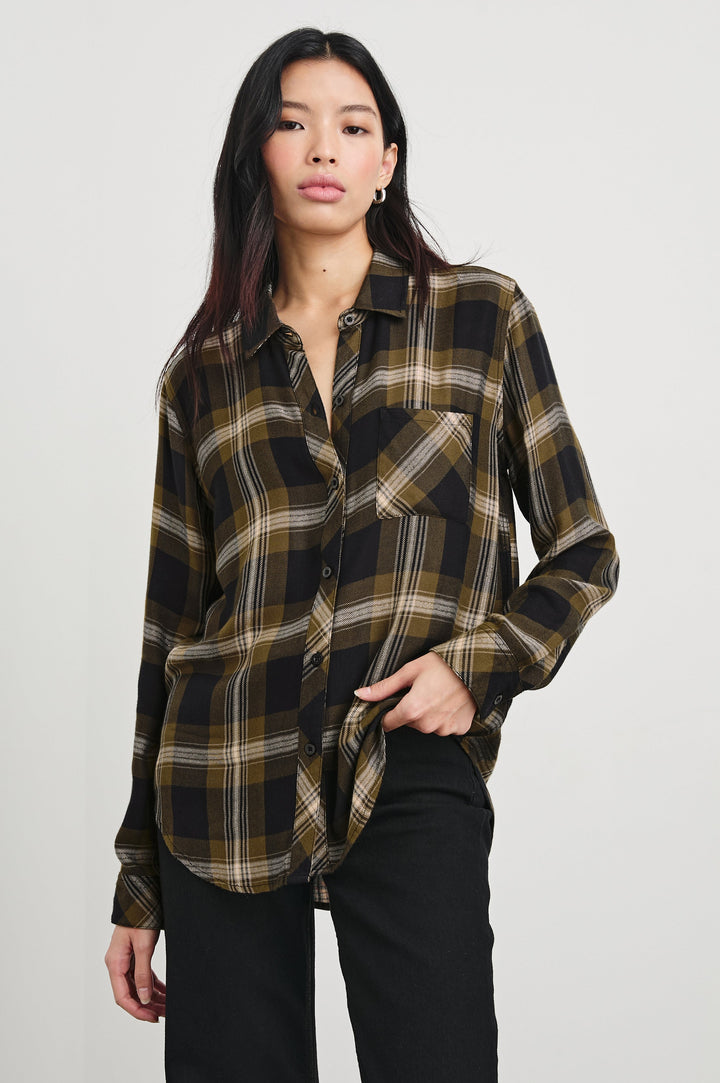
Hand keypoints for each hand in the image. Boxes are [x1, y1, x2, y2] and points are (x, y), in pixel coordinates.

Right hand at [105, 924, 165, 1021]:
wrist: (142, 896)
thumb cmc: (140, 918)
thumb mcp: (144, 946)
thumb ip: (143, 973)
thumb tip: (144, 998)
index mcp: (115, 963)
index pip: (122, 997)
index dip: (137, 1010)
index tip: (153, 1018)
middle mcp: (118, 964)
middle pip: (131, 994)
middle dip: (148, 1006)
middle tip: (165, 1014)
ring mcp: (126, 960)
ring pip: (138, 987)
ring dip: (152, 997)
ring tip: (168, 1007)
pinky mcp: (135, 956)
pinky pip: (143, 976)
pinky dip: (154, 985)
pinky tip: (165, 993)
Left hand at [354, 652, 478, 735]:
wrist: (478, 667)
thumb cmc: (443, 665)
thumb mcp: (410, 670)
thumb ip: (384, 687)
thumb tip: (359, 694)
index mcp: (412, 710)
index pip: (388, 723)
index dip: (388, 712)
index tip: (394, 701)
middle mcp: (428, 725)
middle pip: (409, 723)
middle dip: (411, 709)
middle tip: (422, 690)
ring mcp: (445, 729)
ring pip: (427, 726)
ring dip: (428, 714)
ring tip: (438, 694)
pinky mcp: (459, 729)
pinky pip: (445, 727)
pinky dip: (445, 717)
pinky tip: (450, 702)